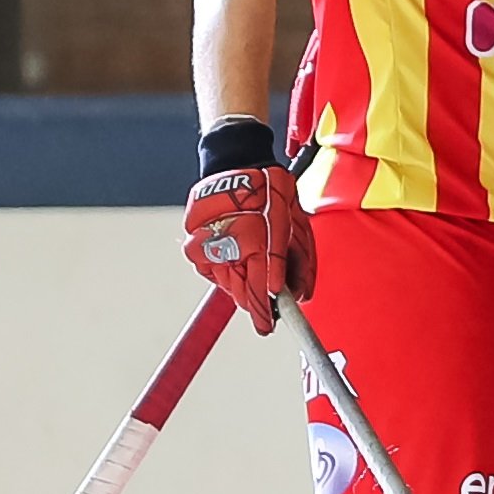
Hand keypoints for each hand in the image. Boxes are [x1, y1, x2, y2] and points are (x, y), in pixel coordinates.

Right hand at [181, 164, 313, 333]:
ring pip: (229, 284)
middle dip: (258, 293)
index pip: (259, 293)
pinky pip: (215, 272)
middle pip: (242, 293)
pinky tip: (238, 247)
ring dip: (243, 277)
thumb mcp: (296, 228)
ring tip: (253, 250)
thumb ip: (299, 266)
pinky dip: (228, 267)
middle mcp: (226, 248)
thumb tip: (299, 296)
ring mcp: (206, 250)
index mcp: (255, 242)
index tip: (267, 326)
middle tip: (270, 283)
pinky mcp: (194, 249)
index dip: (265, 313)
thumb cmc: (271, 193)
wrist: (237, 167)